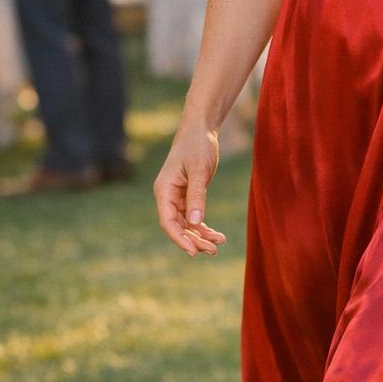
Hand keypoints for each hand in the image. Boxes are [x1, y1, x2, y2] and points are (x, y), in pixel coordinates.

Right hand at [153, 122, 227, 256]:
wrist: (200, 130)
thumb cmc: (197, 146)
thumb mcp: (199, 170)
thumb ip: (196, 196)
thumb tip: (196, 223)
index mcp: (164, 190)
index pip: (168, 221)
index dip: (179, 238)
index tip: (194, 251)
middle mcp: (167, 196)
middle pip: (177, 226)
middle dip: (194, 240)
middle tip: (213, 250)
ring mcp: (177, 197)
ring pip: (186, 224)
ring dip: (200, 236)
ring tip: (218, 244)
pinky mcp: (188, 196)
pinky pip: (194, 217)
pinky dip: (204, 227)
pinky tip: (217, 235)